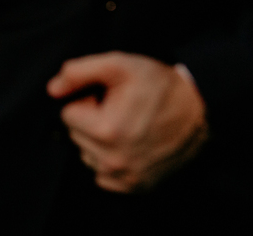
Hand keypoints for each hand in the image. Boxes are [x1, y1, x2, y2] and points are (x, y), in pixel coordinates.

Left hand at [47, 52, 207, 193]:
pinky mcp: (135, 187)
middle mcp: (113, 161)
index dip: (87, 100)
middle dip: (91, 120)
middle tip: (118, 109)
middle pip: (76, 136)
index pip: (68, 115)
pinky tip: (130, 143)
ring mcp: (125, 177)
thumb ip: (79, 72)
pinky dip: (110, 159)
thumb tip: (52, 90)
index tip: (108, 97)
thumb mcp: (119, 64)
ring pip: (88, 155)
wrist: (200, 110)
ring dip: (99, 140)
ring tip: (126, 124)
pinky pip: (103, 175)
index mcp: (106, 131)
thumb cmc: (159, 85)